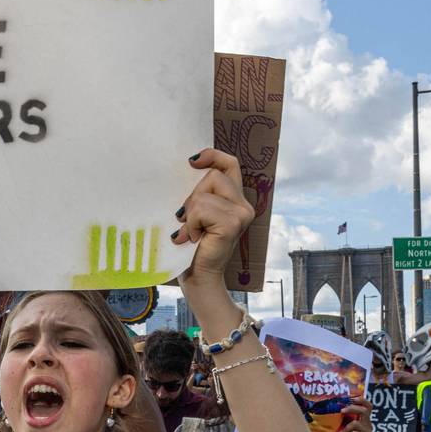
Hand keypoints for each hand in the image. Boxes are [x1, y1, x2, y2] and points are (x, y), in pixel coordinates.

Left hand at [173, 149, 254, 282]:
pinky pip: (202, 209)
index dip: (213, 155)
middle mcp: (243, 205)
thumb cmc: (192, 246)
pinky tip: (193, 238)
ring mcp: (241, 214)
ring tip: (191, 232)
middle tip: (187, 220)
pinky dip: (191, 223)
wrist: (197, 276)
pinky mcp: (233, 223)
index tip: (192, 161)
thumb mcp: (194, 214)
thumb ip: (198, 195)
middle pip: (213, 176)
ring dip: (190, 213)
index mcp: (235, 199)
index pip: (230, 164)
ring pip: (204, 194)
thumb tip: (186, 169)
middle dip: (193, 196)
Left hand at [337, 398, 372, 431]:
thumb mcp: (346, 426)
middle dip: (352, 408)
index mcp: (363, 419)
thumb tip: (331, 407)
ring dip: (346, 428)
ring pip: (356, 423)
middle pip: (364, 411)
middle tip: (342, 411)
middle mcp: (367, 424)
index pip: (368, 406)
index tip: (353, 398)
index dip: (362, 400)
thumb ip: (344, 418)